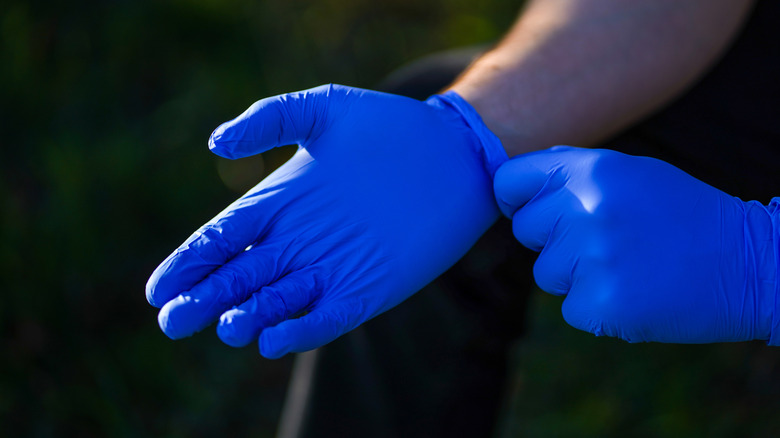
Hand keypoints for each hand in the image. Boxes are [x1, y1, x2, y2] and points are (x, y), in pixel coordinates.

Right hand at [146, 84, 506, 357]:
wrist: (454, 151)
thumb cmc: (388, 127)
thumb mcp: (324, 110)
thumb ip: (269, 119)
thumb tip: (216, 144)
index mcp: (279, 203)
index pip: (222, 240)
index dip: (189, 265)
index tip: (157, 290)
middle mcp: (298, 242)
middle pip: (240, 278)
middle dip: (205, 301)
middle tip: (172, 321)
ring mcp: (332, 267)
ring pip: (278, 302)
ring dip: (250, 317)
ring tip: (226, 327)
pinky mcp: (368, 288)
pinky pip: (328, 316)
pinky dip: (301, 330)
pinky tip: (273, 340)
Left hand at [493, 146, 779, 343]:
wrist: (750, 262)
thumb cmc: (684, 215)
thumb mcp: (632, 173)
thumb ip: (573, 172)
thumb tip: (513, 181)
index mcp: (589, 170)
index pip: (509, 182)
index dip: (516, 200)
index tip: (533, 212)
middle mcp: (583, 208)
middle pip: (525, 231)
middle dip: (555, 240)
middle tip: (606, 242)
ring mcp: (590, 257)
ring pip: (545, 273)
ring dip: (577, 276)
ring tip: (628, 266)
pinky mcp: (600, 303)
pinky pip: (571, 308)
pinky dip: (597, 308)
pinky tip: (637, 293)